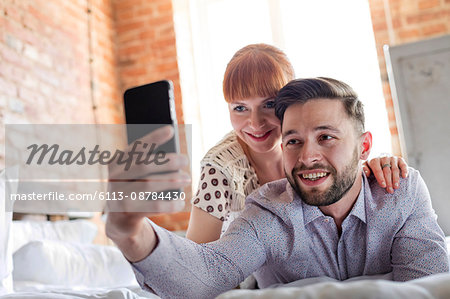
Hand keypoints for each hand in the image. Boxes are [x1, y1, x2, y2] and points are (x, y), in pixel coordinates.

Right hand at [105, 125, 190, 261]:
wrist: (120, 223)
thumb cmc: (134, 191)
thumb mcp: (136, 176)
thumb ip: (148, 164)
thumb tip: (176, 158)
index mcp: (116, 164)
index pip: (135, 147)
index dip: (153, 138)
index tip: (170, 130)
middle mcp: (114, 178)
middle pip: (144, 165)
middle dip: (169, 161)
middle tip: (185, 160)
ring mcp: (118, 196)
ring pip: (150, 185)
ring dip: (172, 180)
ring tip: (187, 178)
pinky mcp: (127, 214)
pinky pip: (154, 206)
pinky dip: (170, 203)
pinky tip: (181, 201)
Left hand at [363, 155, 407, 193]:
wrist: (379, 155)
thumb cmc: (371, 164)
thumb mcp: (365, 165)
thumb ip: (364, 168)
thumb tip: (367, 174)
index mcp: (374, 160)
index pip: (378, 170)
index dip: (380, 178)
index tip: (383, 186)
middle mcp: (384, 158)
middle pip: (387, 171)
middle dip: (389, 181)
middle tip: (390, 190)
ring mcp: (392, 158)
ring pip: (395, 169)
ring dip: (396, 178)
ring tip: (396, 187)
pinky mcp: (399, 159)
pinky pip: (403, 164)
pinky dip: (405, 170)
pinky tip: (404, 177)